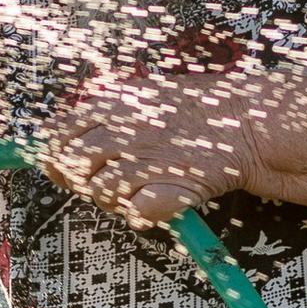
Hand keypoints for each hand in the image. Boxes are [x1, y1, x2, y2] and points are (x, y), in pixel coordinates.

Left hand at [36, 74, 259, 226]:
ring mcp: (147, 161)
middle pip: (74, 167)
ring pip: (102, 194)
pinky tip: (155, 204)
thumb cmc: (202, 107)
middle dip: (81, 181)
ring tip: (136, 191)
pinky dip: (142, 215)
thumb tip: (67, 132)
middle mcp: (125, 131)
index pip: (61, 134)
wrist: (250, 123)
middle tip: (101, 182)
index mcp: (116, 104)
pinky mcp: (172, 189)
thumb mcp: (148, 92)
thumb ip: (109, 109)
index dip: (56, 155)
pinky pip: (136, 214)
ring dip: (113, 200)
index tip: (61, 166)